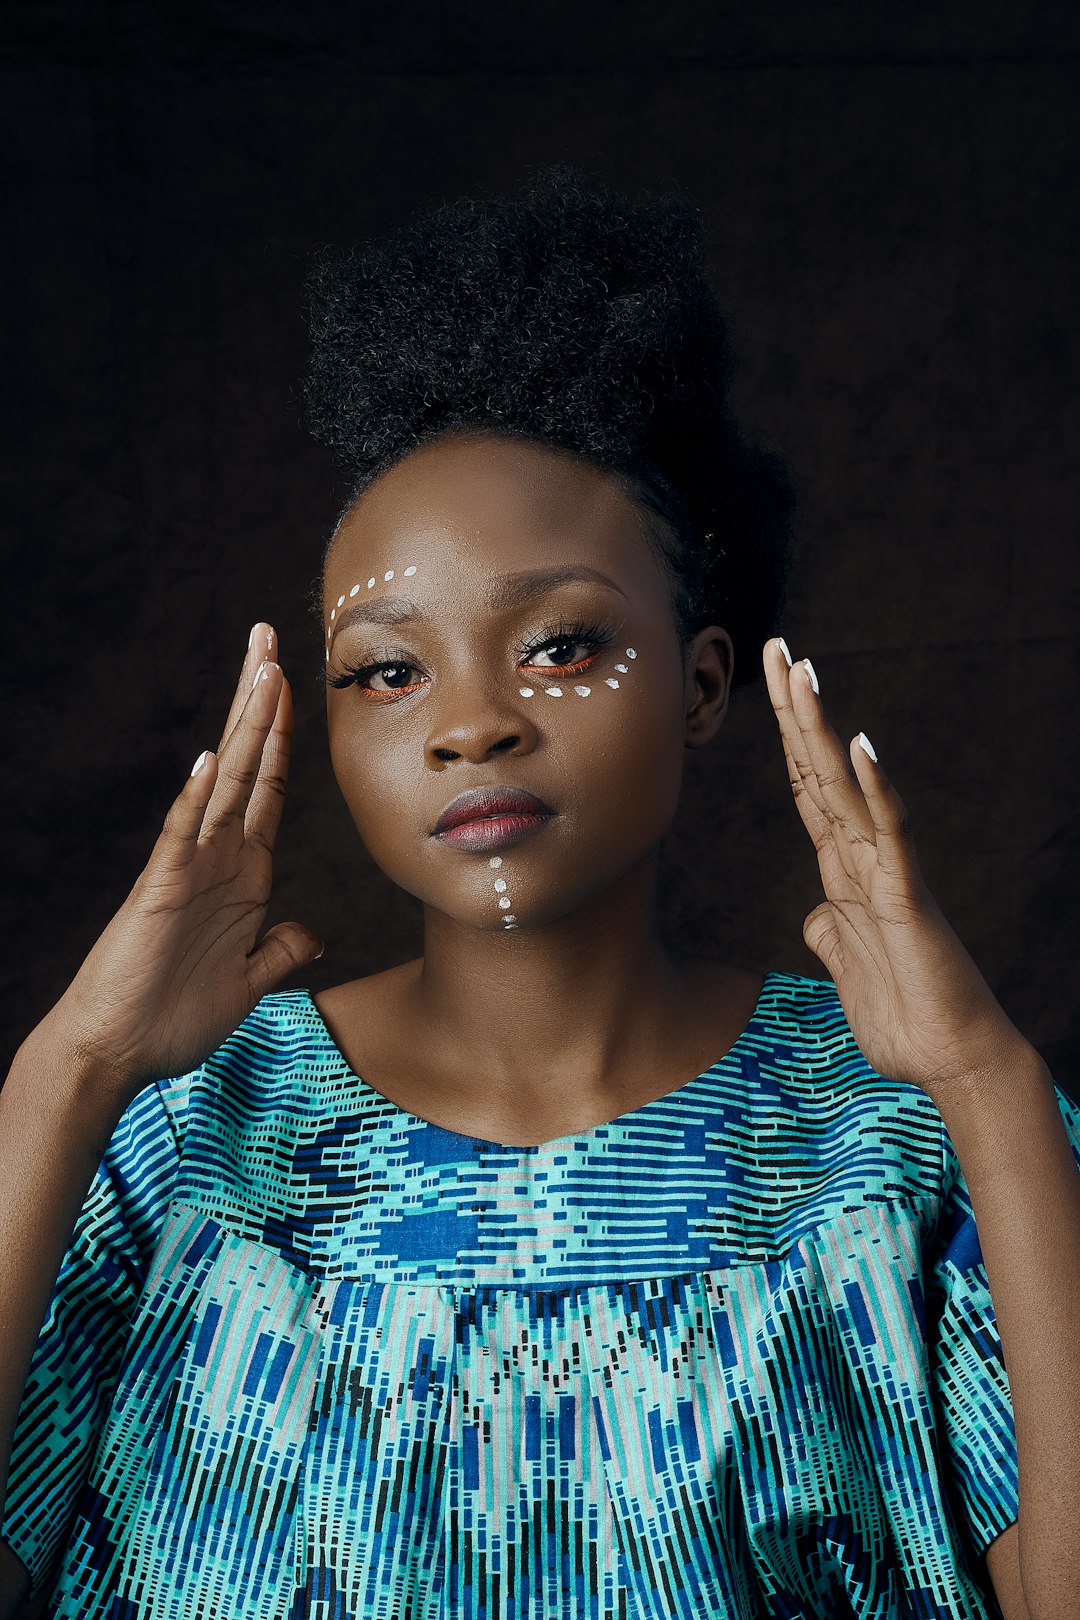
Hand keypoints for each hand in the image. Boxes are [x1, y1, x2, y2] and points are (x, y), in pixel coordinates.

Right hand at [37, 623, 323, 1100]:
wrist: (118, 1054)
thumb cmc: (174, 1018)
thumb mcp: (248, 982)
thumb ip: (279, 951)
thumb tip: (310, 933)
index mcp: (244, 874)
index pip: (269, 788)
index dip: (284, 737)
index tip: (296, 684)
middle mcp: (217, 857)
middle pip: (246, 763)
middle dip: (261, 702)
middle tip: (267, 637)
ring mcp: (187, 868)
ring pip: (220, 782)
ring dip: (241, 727)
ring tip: (257, 668)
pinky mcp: (158, 893)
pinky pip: (179, 838)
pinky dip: (193, 800)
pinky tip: (205, 761)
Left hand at [763, 638, 1026, 1098]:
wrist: (952, 1059)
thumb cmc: (905, 1016)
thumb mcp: (846, 970)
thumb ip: (831, 934)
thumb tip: (815, 915)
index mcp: (842, 871)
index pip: (806, 789)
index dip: (785, 738)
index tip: (770, 685)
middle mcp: (862, 858)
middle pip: (817, 771)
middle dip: (794, 710)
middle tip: (777, 647)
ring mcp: (886, 872)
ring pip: (846, 787)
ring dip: (820, 728)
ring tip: (802, 671)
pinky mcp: (906, 898)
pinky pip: (890, 834)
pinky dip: (875, 789)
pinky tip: (859, 746)